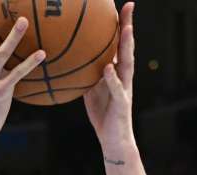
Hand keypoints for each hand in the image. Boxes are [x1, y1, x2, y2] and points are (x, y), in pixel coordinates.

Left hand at [84, 2, 135, 152]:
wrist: (113, 139)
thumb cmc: (102, 113)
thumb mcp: (90, 89)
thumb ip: (85, 74)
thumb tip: (67, 60)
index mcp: (117, 71)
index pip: (118, 44)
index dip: (120, 24)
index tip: (119, 5)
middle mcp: (124, 76)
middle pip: (127, 46)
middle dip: (128, 26)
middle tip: (129, 6)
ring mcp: (125, 88)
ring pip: (128, 64)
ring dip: (127, 46)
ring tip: (125, 29)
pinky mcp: (122, 103)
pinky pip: (117, 89)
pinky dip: (113, 78)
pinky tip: (108, 68)